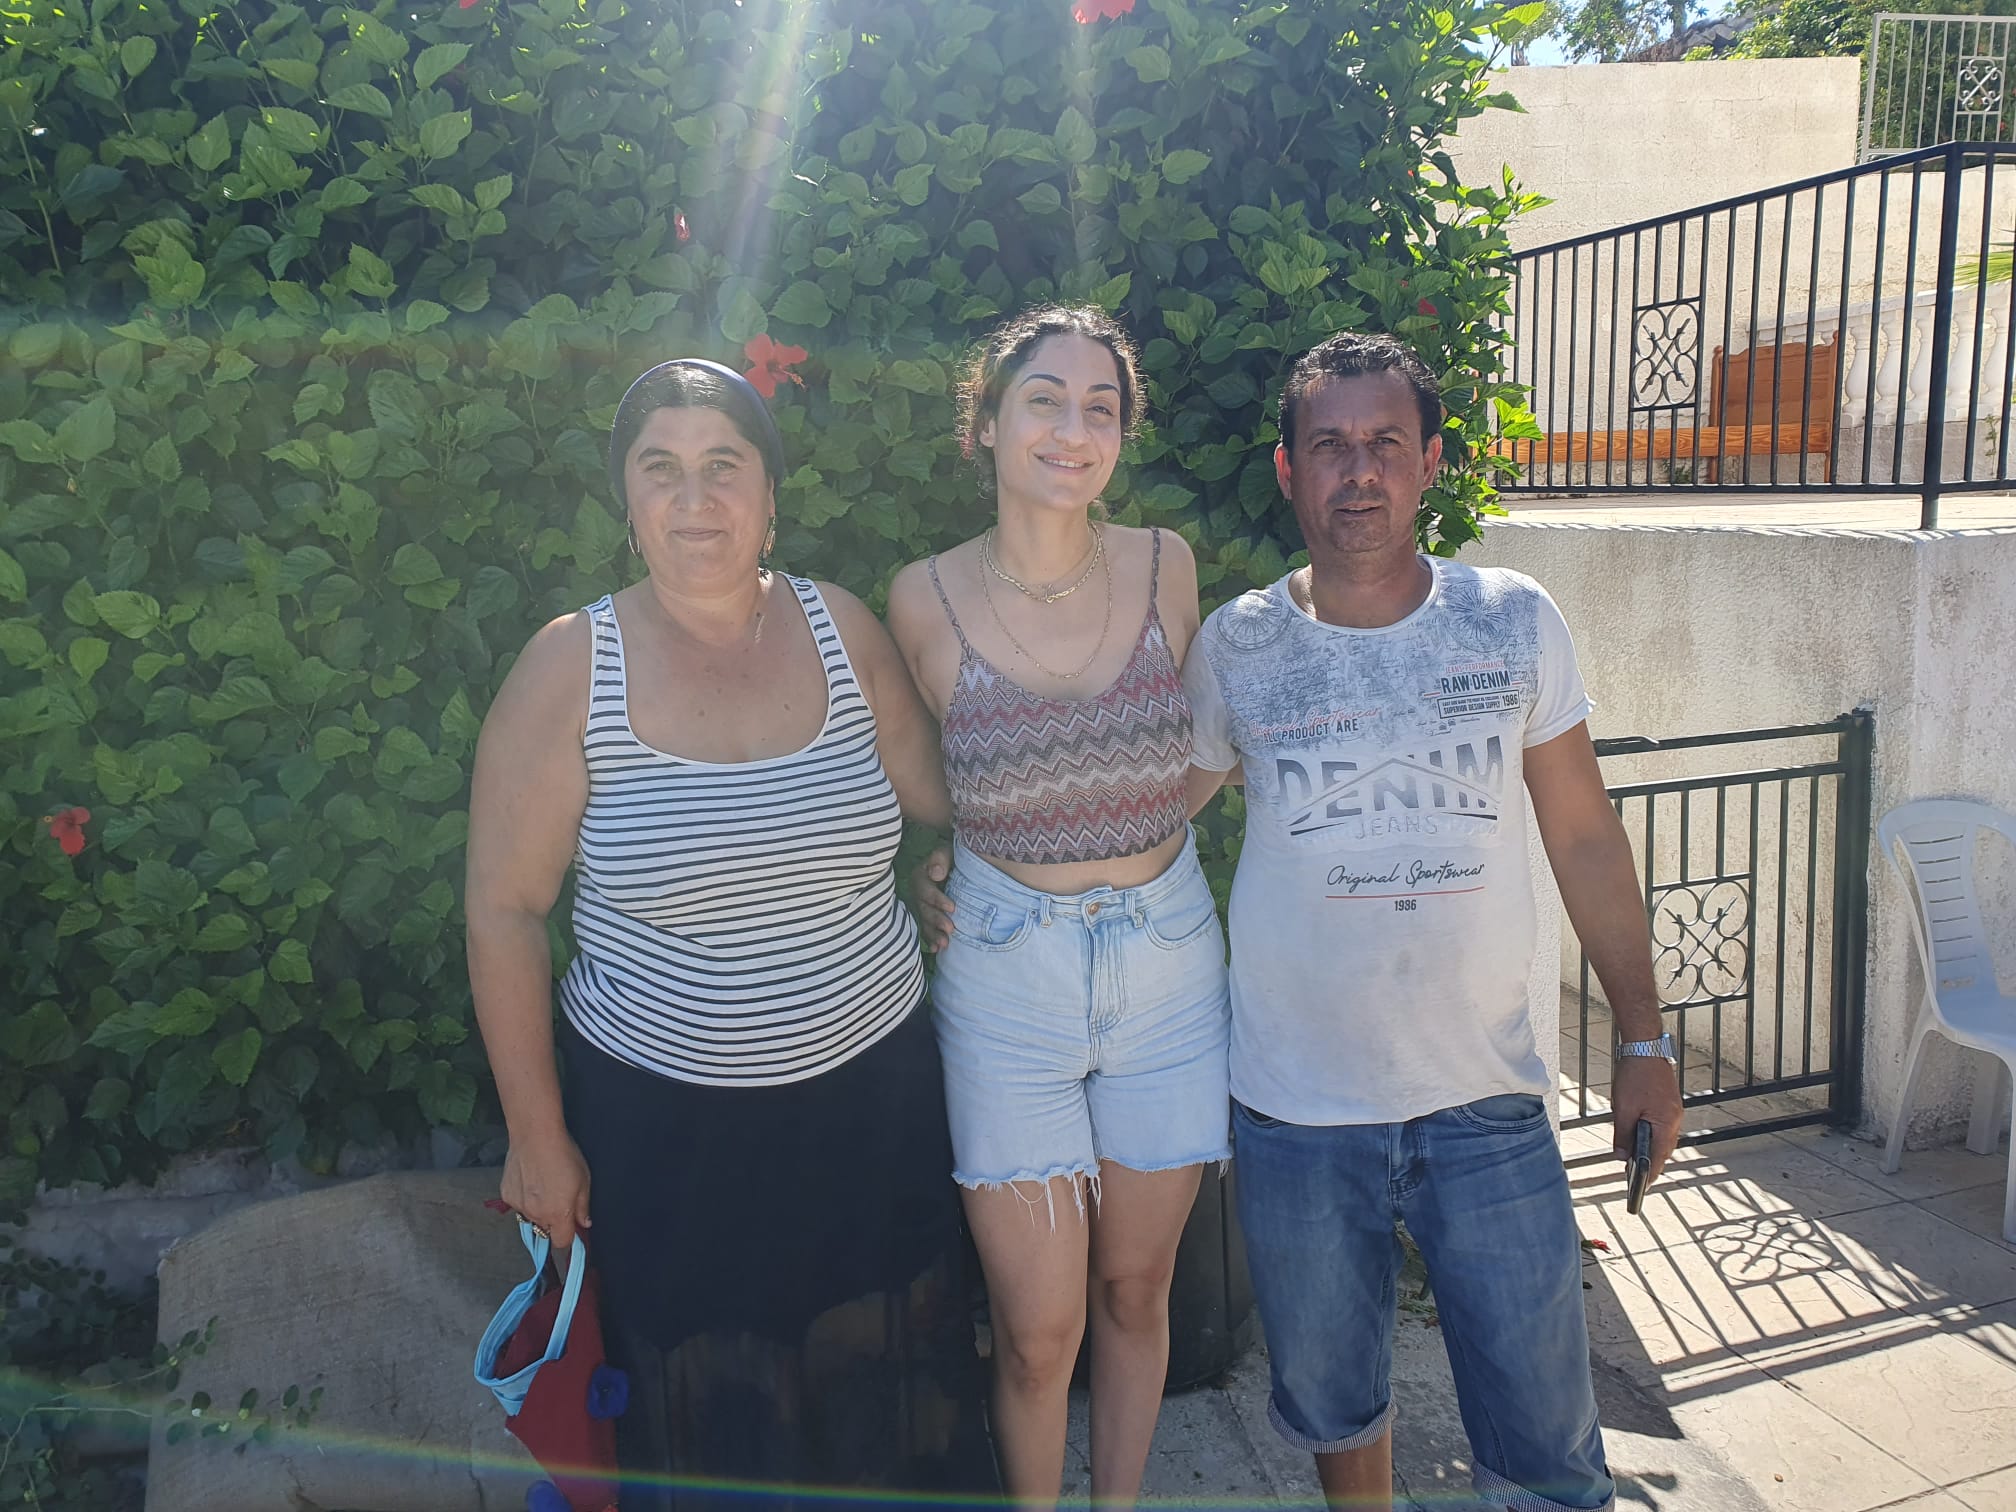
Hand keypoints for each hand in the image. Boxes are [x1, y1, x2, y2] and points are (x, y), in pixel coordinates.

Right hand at [500, 1129, 591, 1251]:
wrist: (535, 1135)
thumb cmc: (563, 1155)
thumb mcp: (584, 1181)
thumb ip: (583, 1207)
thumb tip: (584, 1223)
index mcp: (558, 1215)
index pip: (562, 1243)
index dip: (569, 1235)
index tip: (572, 1224)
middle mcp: (536, 1215)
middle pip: (546, 1230)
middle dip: (554, 1220)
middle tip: (558, 1197)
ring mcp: (518, 1206)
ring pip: (531, 1217)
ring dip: (538, 1208)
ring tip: (543, 1184)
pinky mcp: (507, 1195)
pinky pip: (519, 1204)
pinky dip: (525, 1197)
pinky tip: (530, 1178)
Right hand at [909, 846, 954, 952]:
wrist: (957, 863)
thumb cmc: (952, 856)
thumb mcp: (947, 850)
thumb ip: (940, 858)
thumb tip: (936, 874)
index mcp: (920, 876)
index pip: (925, 890)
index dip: (937, 899)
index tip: (952, 907)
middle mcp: (917, 893)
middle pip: (923, 909)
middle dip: (936, 920)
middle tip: (950, 930)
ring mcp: (922, 906)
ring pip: (924, 922)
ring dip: (933, 934)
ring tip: (944, 945)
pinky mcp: (928, 915)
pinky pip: (926, 929)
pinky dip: (931, 939)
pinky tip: (937, 949)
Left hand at [1610, 1055, 1683, 1183]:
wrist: (1644, 1046)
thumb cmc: (1635, 1075)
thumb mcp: (1623, 1109)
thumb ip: (1622, 1135)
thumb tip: (1621, 1157)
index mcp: (1666, 1123)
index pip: (1658, 1158)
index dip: (1648, 1174)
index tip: (1639, 1188)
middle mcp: (1675, 1119)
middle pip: (1663, 1150)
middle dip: (1649, 1164)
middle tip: (1634, 1177)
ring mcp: (1674, 1111)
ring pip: (1663, 1138)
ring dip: (1650, 1149)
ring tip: (1634, 1160)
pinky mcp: (1669, 1103)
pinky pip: (1662, 1126)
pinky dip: (1652, 1135)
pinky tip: (1640, 1136)